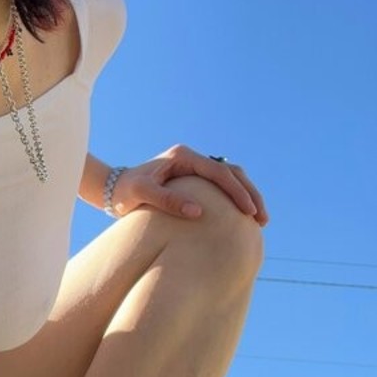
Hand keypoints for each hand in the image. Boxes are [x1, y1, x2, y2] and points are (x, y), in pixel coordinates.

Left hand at [108, 146, 267, 225]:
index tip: (249, 211)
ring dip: (247, 196)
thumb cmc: (126, 191)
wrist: (114, 189)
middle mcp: (191, 159)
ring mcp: (194, 168)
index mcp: (183, 157)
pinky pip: (222, 187)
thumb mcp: (143, 194)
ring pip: (231, 178)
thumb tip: (198, 212)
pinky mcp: (194, 180)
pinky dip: (235, 199)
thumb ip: (168, 200)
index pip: (219, 172)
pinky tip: (243, 218)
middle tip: (262, 218)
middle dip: (250, 194)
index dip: (237, 191)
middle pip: (231, 172)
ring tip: (259, 220)